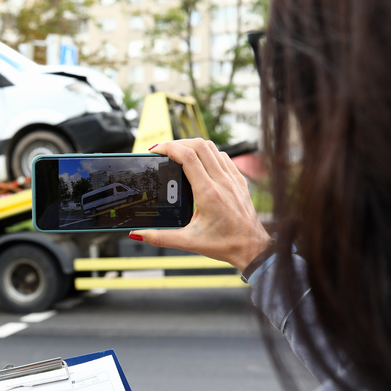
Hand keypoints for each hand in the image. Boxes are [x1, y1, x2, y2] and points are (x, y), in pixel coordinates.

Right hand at [132, 139, 272, 270]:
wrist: (252, 248)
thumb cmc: (225, 244)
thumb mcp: (189, 243)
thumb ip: (161, 238)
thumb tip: (139, 234)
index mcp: (208, 194)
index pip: (188, 157)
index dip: (169, 148)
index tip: (156, 150)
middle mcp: (222, 182)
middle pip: (199, 145)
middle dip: (178, 143)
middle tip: (164, 151)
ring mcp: (233, 179)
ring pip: (212, 147)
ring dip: (193, 146)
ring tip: (179, 154)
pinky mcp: (239, 180)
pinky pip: (223, 157)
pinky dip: (208, 153)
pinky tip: (200, 164)